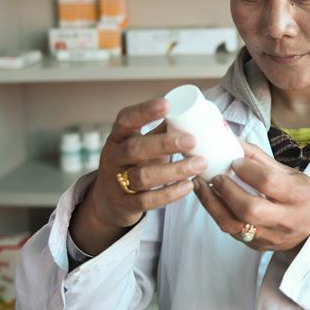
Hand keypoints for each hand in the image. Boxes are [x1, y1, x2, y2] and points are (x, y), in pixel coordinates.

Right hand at [70, 98, 207, 253]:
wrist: (109, 202)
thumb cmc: (134, 165)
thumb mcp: (142, 145)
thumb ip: (161, 131)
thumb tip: (191, 114)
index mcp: (118, 137)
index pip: (126, 119)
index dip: (144, 111)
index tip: (167, 104)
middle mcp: (114, 158)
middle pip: (135, 148)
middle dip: (165, 144)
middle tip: (192, 140)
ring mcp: (117, 182)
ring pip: (143, 176)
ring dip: (174, 170)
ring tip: (199, 164)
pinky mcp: (125, 204)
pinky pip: (147, 200)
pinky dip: (170, 194)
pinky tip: (188, 186)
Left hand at [193, 139, 309, 251]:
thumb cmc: (302, 196)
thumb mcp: (290, 173)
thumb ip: (261, 159)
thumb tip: (234, 141)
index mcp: (298, 195)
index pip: (269, 182)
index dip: (248, 170)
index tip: (235, 161)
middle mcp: (285, 219)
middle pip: (250, 209)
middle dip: (228, 190)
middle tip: (217, 176)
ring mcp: (270, 236)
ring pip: (235, 225)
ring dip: (212, 204)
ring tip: (202, 186)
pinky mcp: (257, 246)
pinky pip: (231, 231)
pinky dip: (217, 213)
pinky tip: (210, 199)